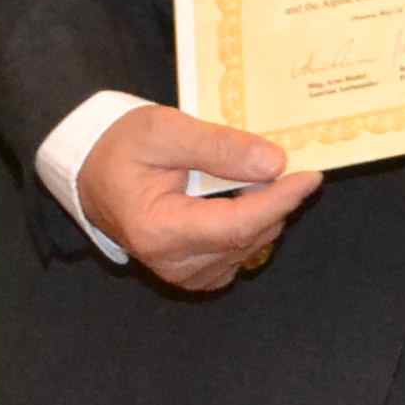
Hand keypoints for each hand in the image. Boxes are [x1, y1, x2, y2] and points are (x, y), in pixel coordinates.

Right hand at [82, 102, 324, 293]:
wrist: (94, 170)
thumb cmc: (122, 146)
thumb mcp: (165, 130)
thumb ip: (218, 146)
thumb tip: (274, 163)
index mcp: (159, 231)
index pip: (238, 224)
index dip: (280, 201)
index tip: (311, 175)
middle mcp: (172, 263)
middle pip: (248, 237)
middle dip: (276, 201)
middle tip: (282, 163)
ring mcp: (183, 274)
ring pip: (249, 247)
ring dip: (264, 213)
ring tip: (252, 176)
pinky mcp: (193, 274)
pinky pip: (239, 254)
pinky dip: (250, 227)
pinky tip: (240, 199)